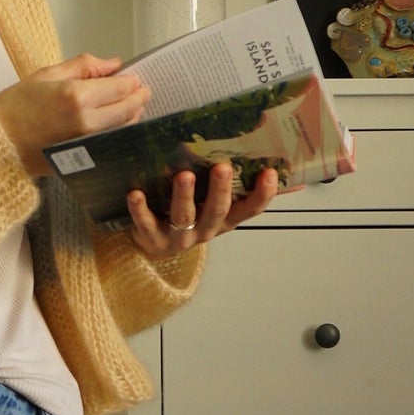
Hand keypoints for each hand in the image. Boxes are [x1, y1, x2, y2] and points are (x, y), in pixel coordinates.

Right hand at [0, 54, 151, 179]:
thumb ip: (84, 66)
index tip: (134, 78)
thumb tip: (114, 64)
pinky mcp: (84, 158)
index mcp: (77, 96)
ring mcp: (88, 144)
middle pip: (129, 109)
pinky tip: (117, 124)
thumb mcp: (47, 75)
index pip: (121, 87)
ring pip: (124, 129)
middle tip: (141, 91)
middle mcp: (87, 121)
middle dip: (139, 97)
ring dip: (133, 115)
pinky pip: (112, 143)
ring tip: (130, 105)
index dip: (132, 81)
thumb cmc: (16, 106)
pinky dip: (120, 132)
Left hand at [126, 160, 277, 256]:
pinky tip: (135, 193)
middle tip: (223, 167)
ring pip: (183, 216)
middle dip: (221, 190)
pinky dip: (140, 209)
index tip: (270, 173)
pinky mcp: (151, 238)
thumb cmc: (189, 216)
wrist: (153, 246)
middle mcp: (204, 230)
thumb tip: (278, 169)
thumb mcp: (214, 205)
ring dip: (184, 195)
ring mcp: (178, 236)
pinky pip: (145, 222)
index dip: (262, 194)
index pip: (249, 209)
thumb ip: (237, 187)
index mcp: (224, 220)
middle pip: (216, 211)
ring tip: (184, 175)